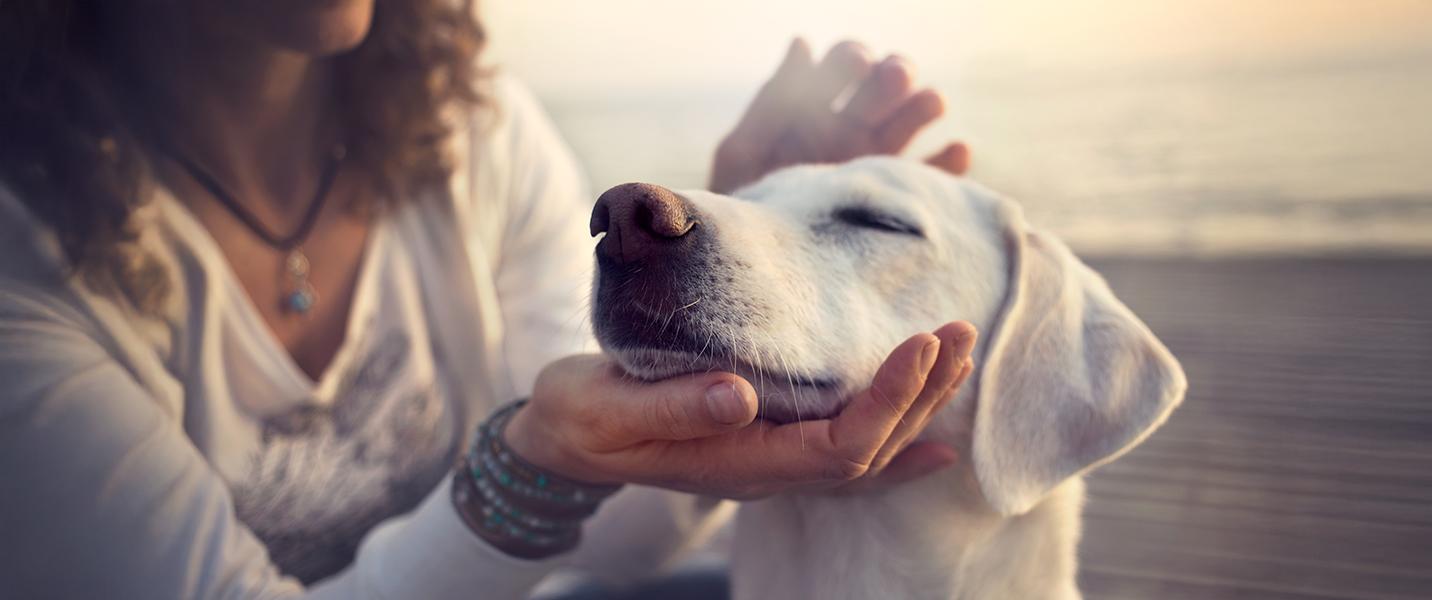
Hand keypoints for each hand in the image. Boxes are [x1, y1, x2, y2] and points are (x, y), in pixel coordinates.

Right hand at [504, 322, 977, 499]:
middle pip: (869, 449)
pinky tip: (935, 435)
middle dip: (921, 392)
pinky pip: (846, 451)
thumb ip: (671, 407)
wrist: (560, 438)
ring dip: (918, 404)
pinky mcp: (767, 439)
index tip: (921, 343)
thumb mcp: (607, 408)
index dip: (888, 400)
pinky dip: (897, 441)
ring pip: (866, 448)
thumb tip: (740, 394)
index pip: (838, 446)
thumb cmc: (580, 418)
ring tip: (958, 354)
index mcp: (738, 462)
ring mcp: (771, 460)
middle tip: (959, 331)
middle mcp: (767, 469)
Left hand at [710, 39, 971, 193]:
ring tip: (930, 103)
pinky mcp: (897, 202)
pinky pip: (933, 178)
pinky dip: (950, 163)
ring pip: (912, 122)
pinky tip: (956, 150)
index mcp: (814, 110)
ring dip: (924, 105)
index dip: (852, 58)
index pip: (844, 66)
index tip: (857, 63)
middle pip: (884, 87)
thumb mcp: (744, 154)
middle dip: (893, 74)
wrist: (757, 273)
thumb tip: (803, 43)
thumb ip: (773, 102)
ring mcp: (877, 164)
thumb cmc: (742, 211)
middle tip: (894, 77)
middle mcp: (851, 131)